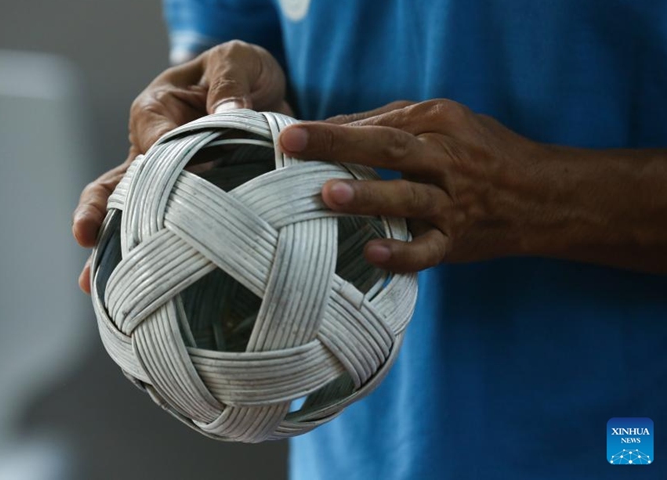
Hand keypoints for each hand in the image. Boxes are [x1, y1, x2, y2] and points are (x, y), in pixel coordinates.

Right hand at [73, 41, 291, 292]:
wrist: (262, 94)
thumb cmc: (241, 73)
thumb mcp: (236, 62)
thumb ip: (230, 86)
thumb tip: (232, 114)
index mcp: (156, 110)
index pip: (152, 140)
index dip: (164, 162)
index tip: (188, 179)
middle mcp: (149, 150)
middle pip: (114, 183)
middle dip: (97, 210)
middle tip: (84, 236)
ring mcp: (164, 182)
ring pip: (128, 215)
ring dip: (112, 246)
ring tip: (94, 282)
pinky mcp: (187, 203)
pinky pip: (164, 230)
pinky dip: (153, 257)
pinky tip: (140, 289)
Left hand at [278, 99, 542, 271]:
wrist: (541, 198)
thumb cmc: (480, 153)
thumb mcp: (443, 123)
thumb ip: (388, 120)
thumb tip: (328, 125)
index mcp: (439, 125)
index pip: (381, 122)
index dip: (334, 128)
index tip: (289, 132)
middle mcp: (446, 160)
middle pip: (390, 148)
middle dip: (340, 145)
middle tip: (294, 144)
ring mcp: (452, 203)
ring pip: (409, 198)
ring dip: (369, 197)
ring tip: (329, 194)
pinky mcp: (455, 241)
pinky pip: (427, 250)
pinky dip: (400, 255)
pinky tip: (370, 253)